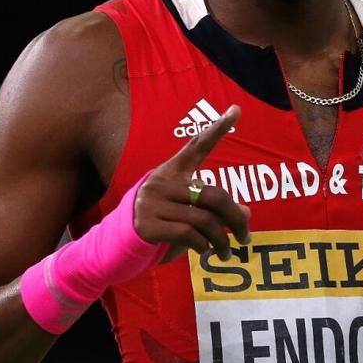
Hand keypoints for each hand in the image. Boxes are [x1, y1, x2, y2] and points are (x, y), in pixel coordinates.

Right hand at [132, 104, 251, 262]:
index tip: (236, 109)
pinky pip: (189, 234)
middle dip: (235, 219)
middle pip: (214, 195)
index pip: (197, 146)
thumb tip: (245, 214)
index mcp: (171, 172)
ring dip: (221, 240)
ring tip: (226, 253)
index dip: (217, 128)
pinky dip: (203, 246)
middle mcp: (162, 182)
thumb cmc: (157, 227)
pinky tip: (204, 252)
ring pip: (204, 220)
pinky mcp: (147, 224)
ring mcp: (152, 202)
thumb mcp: (186, 215)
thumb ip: (211, 210)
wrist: (116, 246)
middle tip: (246, 238)